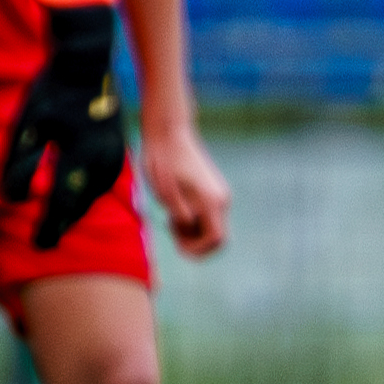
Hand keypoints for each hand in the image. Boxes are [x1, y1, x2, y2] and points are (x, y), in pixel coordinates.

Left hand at [0, 2, 128, 250]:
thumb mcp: (25, 125)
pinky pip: (100, 183)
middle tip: (42, 243)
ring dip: (74, 210)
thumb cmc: (51, 92)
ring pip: (93, 195)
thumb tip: (12, 199)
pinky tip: (70, 199)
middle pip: (81, 205)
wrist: (86, 64)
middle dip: (61, 224)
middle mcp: (104, 161)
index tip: (38, 245)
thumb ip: (16, 163)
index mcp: (81, 155)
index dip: (50, 227)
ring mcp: (116, 156)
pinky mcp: (118, 151)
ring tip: (54, 226)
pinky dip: (85, 194)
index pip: (64, 203)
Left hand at [140, 115, 229, 257]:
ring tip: (170, 218)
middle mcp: (221, 199)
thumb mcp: (163, 190)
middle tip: (172, 230)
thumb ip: (178, 212)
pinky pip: (207, 216)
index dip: (198, 249)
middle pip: (217, 237)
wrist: (168, 134)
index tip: (177, 245)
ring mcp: (219, 194)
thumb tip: (189, 226)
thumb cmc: (161, 161)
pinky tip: (175, 211)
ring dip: (192, 231)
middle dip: (195, 242)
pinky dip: (193, 221)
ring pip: (211, 227)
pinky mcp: (212, 191)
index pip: (216, 239)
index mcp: (212, 201)